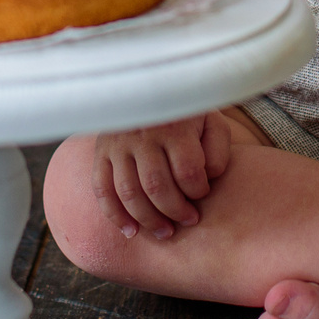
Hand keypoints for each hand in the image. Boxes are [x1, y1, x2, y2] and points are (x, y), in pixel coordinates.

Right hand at [92, 112, 235, 238]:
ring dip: (148, 220)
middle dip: (176, 211)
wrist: (147, 85)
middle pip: (157, 187)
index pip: (187, 171)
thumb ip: (217, 150)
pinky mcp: (101, 152)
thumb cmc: (186, 111)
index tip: (202, 193)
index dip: (198, 190)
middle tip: (189, 220)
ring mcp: (118, 145)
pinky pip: (102, 189)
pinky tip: (130, 232)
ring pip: (129, 193)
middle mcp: (143, 135)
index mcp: (174, 126)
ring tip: (165, 233)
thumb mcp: (211, 120)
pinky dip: (114, 215)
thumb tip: (208, 178)